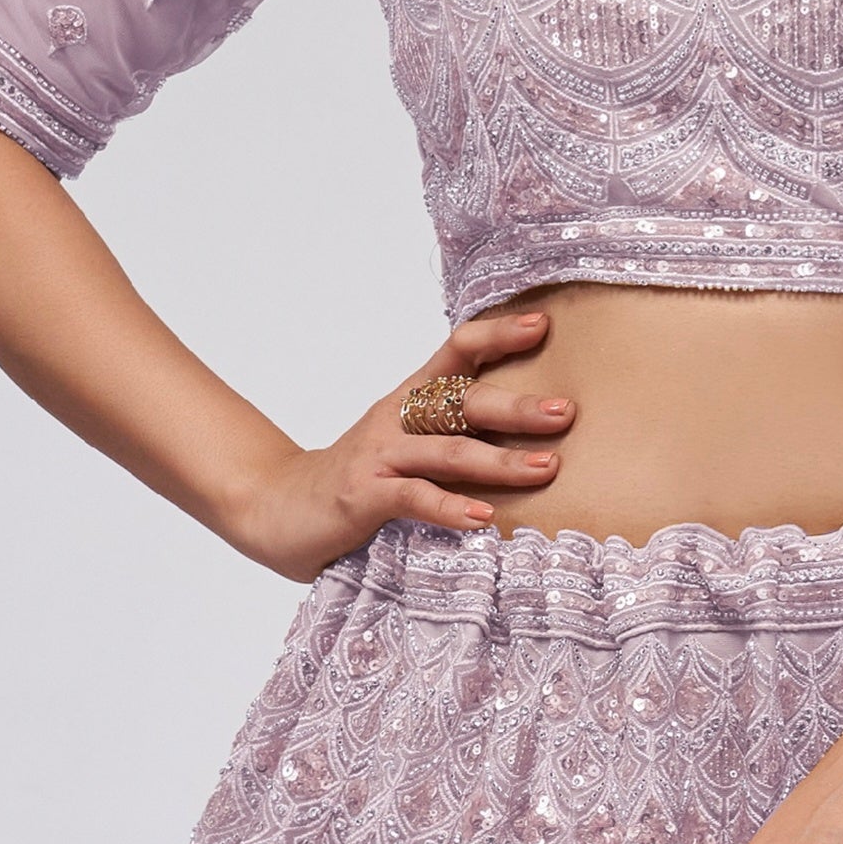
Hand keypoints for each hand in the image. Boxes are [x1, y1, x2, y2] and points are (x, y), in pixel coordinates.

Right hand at [216, 306, 573, 577]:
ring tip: (545, 468)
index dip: (498, 335)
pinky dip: (449, 508)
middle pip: (462, 402)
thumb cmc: (359, 479)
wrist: (277, 506)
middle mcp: (396, 418)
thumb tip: (534, 442)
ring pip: (447, 452)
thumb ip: (455, 439)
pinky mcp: (363, 496)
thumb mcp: (408, 447)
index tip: (543, 325)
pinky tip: (483, 518)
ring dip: (499, 460)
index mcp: (411, 400)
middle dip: (517, 407)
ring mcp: (378, 455)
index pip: (457, 352)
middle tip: (565, 413)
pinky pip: (412, 498)